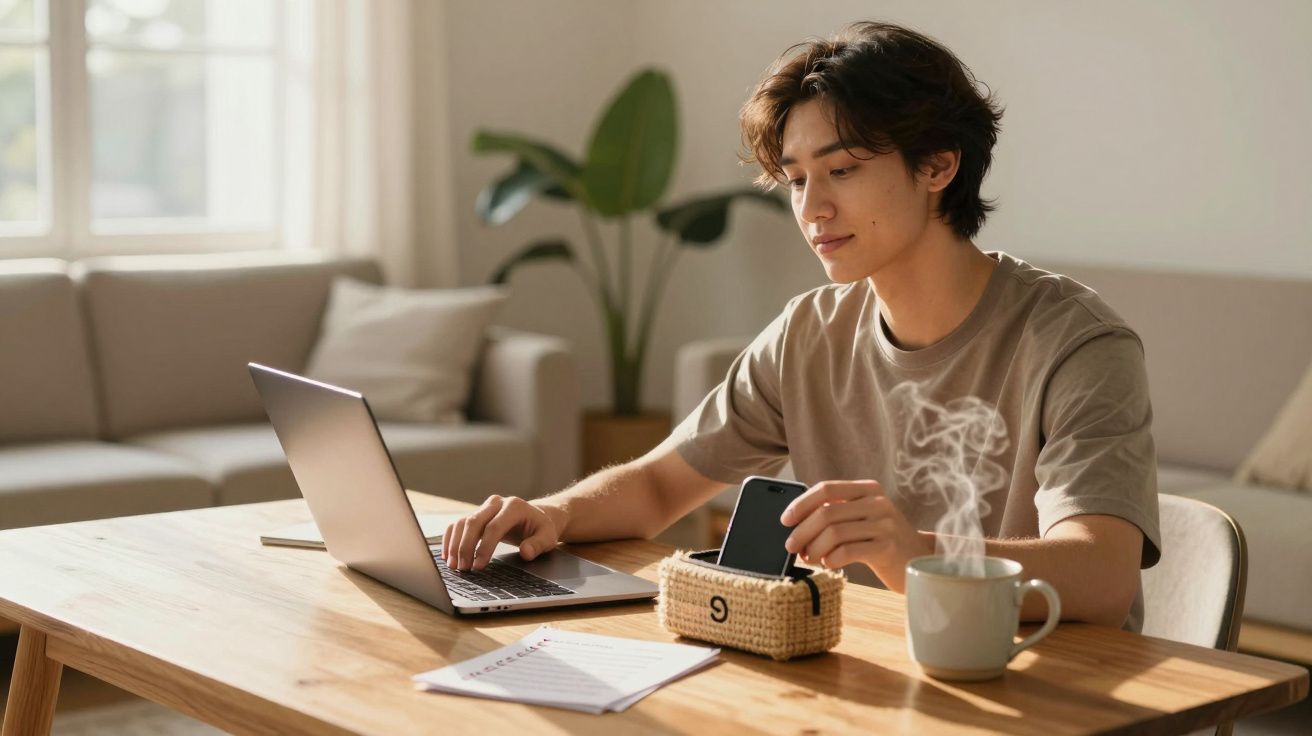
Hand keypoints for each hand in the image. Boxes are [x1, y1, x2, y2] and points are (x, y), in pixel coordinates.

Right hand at [442, 495, 559, 571]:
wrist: (535, 517)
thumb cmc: (540, 529)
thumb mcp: (547, 537)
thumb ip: (537, 544)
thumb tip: (526, 552)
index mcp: (514, 506)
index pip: (494, 527)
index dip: (484, 547)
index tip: (479, 566)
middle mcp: (496, 503)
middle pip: (474, 522)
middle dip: (466, 547)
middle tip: (463, 568)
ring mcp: (484, 507)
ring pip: (462, 523)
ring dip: (455, 544)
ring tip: (454, 565)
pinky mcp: (476, 514)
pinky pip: (457, 524)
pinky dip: (450, 539)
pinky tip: (448, 555)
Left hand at [779, 480, 931, 590]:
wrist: (920, 559)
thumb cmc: (882, 540)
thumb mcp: (863, 518)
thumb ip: (838, 514)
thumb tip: (795, 524)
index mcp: (868, 489)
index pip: (826, 489)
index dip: (801, 504)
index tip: (785, 520)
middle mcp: (878, 502)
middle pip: (827, 512)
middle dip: (802, 531)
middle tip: (791, 546)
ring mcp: (885, 524)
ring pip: (834, 533)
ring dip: (814, 548)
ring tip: (808, 558)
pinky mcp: (888, 547)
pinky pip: (848, 551)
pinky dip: (831, 559)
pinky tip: (828, 563)